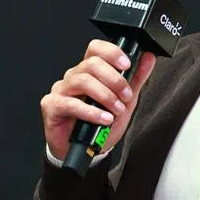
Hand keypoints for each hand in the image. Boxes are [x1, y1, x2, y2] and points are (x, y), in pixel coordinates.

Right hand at [40, 39, 157, 159]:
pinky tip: (104, 119)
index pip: (95, 49)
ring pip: (82, 81)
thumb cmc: (100, 124)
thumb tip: (148, 58)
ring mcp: (61, 90)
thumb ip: (135, 79)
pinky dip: (91, 112)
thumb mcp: (124, 101)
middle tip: (126, 96)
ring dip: (105, 96)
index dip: (111, 52)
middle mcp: (73, 76)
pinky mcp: (52, 106)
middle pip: (91, 64)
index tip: (127, 65)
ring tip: (116, 110)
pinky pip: (71, 103)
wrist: (86, 150)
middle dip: (114, 80)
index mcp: (88, 71)